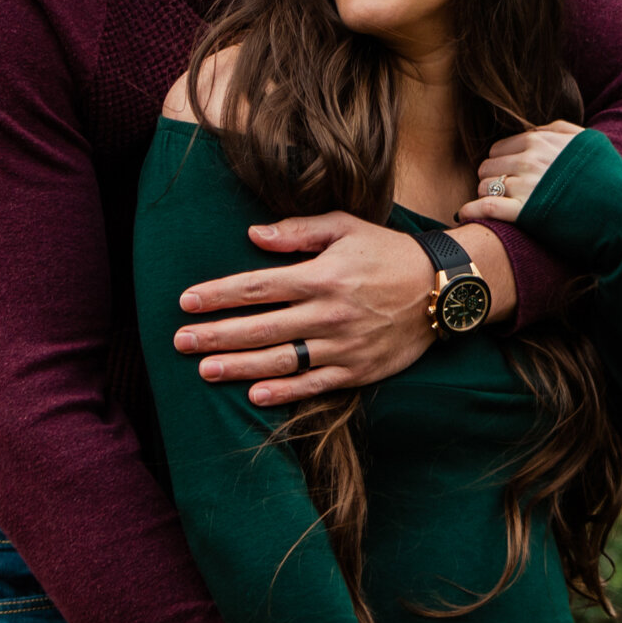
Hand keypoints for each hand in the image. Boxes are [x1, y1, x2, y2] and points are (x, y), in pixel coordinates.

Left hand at [175, 213, 433, 406]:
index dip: (219, 294)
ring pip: (281, 360)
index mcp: (322, 275)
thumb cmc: (388, 252)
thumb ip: (298, 232)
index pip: (258, 286)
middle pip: (261, 327)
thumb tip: (254, 235)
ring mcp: (343, 346)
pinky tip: (254, 395)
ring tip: (205, 371)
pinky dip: (284, 393)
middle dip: (215, 335)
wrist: (442, 289)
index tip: (186, 301)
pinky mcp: (358, 371)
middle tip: (179, 341)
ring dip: (239, 367)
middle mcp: (329, 313)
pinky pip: (314, 385)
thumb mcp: (346, 227)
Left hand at [454, 121, 584, 227]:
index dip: (502, 162)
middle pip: (488, 166)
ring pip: (484, 186)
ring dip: (485, 196)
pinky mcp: (526, 213)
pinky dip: (471, 211)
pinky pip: (485, 208)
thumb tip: (536, 128)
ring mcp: (527, 186)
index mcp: (543, 140)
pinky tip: (464, 215)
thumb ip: (560, 129)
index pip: (501, 147)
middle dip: (492, 179)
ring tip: (497, 206)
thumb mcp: (590, 141)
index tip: (509, 175)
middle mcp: (531, 160)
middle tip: (502, 194)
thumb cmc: (610, 179)